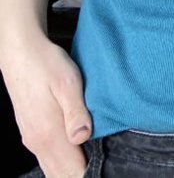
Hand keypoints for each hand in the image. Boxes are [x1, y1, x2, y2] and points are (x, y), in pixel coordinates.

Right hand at [2, 32, 91, 177]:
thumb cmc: (46, 64)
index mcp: (49, 134)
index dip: (90, 172)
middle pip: (61, 175)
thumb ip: (76, 112)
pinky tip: (76, 150)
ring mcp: (32, 138)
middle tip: (103, 164)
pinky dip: (62, 161)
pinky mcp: (31, 132)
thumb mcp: (68, 83)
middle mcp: (38, 142)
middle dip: (81, 173)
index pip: (72, 171)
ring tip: (92, 157)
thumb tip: (82, 137)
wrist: (21, 52)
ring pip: (53, 169)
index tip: (107, 166)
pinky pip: (47, 158)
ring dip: (71, 169)